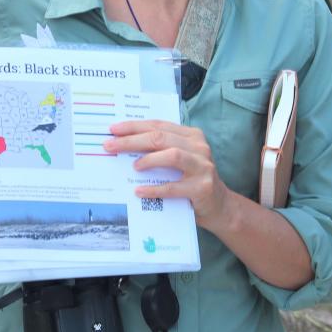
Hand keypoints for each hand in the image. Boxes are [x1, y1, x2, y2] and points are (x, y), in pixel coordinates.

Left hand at [102, 120, 236, 232]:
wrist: (220, 206)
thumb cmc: (193, 181)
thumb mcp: (181, 160)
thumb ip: (161, 150)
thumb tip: (126, 146)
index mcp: (192, 136)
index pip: (159, 125)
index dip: (135, 126)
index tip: (114, 129)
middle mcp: (199, 148)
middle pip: (161, 138)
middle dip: (132, 140)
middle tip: (111, 145)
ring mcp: (203, 167)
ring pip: (172, 155)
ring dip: (148, 159)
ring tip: (133, 166)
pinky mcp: (202, 188)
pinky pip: (174, 187)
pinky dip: (154, 189)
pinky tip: (139, 191)